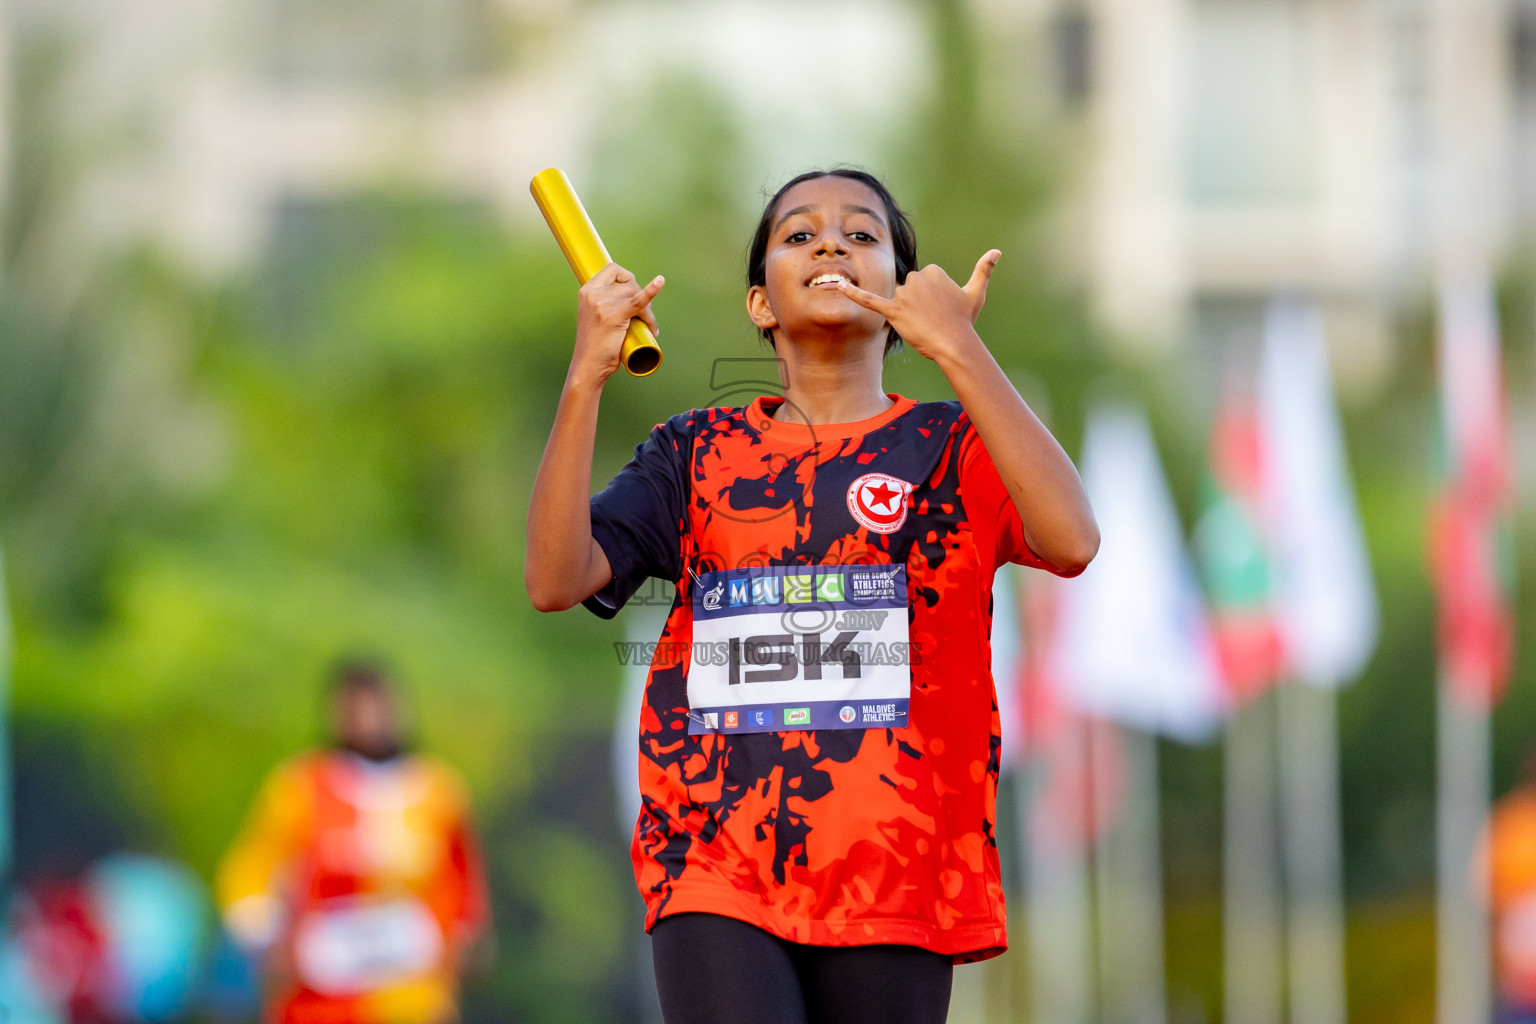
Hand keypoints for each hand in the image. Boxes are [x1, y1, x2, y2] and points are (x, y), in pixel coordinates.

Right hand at [572, 262, 663, 382]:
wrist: (589, 366)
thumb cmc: (595, 345)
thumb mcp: (594, 316)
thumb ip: (605, 302)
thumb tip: (632, 295)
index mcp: (587, 291)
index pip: (613, 269)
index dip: (627, 277)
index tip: (633, 291)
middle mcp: (593, 294)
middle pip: (629, 284)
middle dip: (641, 297)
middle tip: (643, 317)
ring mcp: (603, 303)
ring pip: (637, 294)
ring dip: (648, 311)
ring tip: (648, 327)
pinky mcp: (615, 316)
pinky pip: (638, 301)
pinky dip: (652, 291)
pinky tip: (660, 282)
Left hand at [834, 250, 999, 362]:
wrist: (955, 344)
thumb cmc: (965, 320)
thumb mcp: (976, 293)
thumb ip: (984, 269)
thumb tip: (997, 251)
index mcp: (933, 271)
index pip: (924, 281)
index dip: (932, 297)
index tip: (942, 308)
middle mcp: (917, 279)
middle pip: (910, 289)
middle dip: (918, 303)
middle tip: (933, 318)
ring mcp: (904, 296)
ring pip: (898, 299)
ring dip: (907, 312)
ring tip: (923, 324)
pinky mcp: (893, 312)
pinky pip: (869, 300)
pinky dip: (852, 293)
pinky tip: (837, 286)